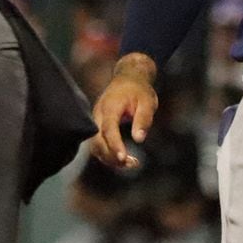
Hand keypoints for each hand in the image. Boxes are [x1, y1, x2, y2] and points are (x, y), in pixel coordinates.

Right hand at [90, 53, 158, 169]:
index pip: (109, 129)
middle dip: (112, 156)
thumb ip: (143, 119)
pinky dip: (109, 155)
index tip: (124, 158)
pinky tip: (124, 159)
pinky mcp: (98, 127)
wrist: (128, 78)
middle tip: (132, 163)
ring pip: (96, 146)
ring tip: (132, 164)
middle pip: (97, 141)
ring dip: (110, 159)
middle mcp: (98, 115)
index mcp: (110, 106)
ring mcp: (96, 121)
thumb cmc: (139, 90)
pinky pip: (99, 145)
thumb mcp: (147, 101)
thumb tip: (139, 139)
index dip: (115, 145)